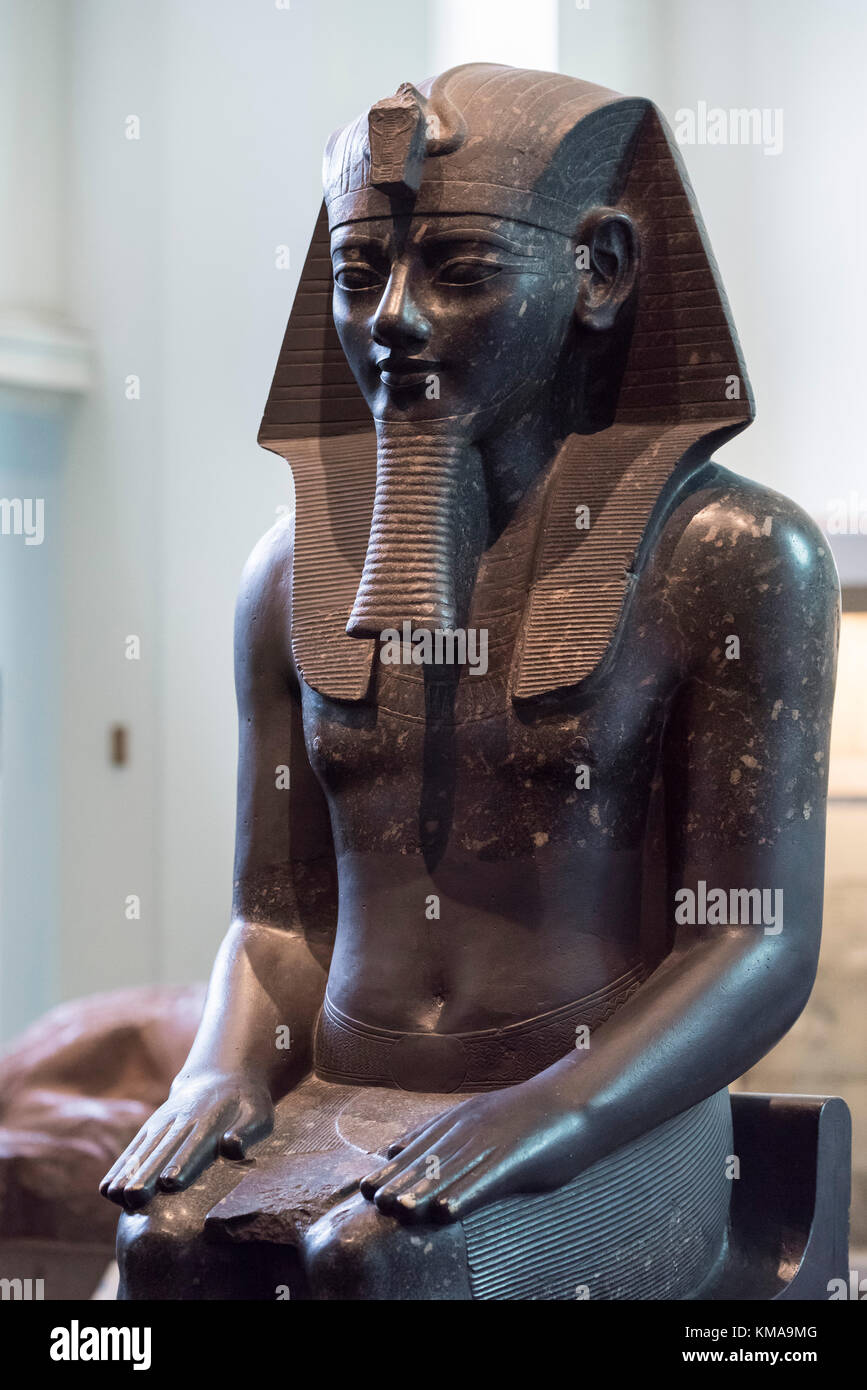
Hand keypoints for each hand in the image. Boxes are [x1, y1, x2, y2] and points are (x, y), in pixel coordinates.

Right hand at [100, 1070, 272, 1209]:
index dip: (181, 1163)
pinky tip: (106, 1189)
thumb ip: (247, 1131)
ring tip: (116, 1196)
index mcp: (210, 1122)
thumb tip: (231, 1146)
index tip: (169, 1183)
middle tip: (134, 1197)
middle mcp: (181, 1122)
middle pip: (162, 1151)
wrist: (223, 1076)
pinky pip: (132, 1149)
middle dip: (147, 1174)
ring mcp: (162, 1124)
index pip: (194, 1145)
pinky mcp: (150, 1128)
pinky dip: (119, 1167)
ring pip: (142, 1150)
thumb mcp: (258, 1113)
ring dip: (128, 1173)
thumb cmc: (246, 1104)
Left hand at [360, 1087, 581, 1224]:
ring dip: (423, 1192)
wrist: (572, 1100)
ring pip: (451, 1171)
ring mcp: (491, 1142)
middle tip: (372, 1201)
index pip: (418, 1148)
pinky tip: (446, 1211)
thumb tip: (395, 1146)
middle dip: (399, 1182)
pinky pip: (485, 1179)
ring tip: (398, 1210)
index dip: (392, 1170)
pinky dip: (464, 1195)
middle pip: (428, 1160)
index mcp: (458, 1120)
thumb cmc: (524, 1116)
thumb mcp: (473, 1116)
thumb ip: (435, 1132)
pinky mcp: (514, 1157)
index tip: (365, 1188)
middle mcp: (469, 1128)